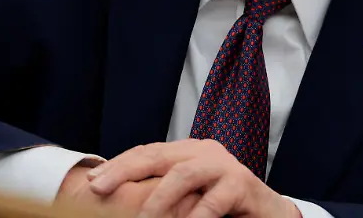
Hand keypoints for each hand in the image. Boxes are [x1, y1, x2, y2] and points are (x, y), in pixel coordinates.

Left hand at [88, 139, 300, 217]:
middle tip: (99, 188)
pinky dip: (194, 217)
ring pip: (182, 175)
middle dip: (125, 171)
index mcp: (189, 151)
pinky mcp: (241, 184)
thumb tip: (122, 200)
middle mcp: (204, 152)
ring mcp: (224, 166)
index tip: (93, 181)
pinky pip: (212, 202)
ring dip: (157, 199)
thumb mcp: (189, 195)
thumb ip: (165, 190)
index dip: (119, 164)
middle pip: (158, 155)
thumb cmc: (225, 206)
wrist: (269, 213)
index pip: (148, 152)